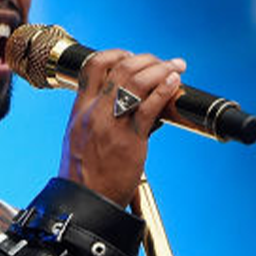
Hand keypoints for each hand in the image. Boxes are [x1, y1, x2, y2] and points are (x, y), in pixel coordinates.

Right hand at [60, 49, 184, 205]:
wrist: (86, 202)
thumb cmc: (85, 176)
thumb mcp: (79, 138)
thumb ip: (97, 117)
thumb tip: (121, 104)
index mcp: (79, 109)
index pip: (92, 66)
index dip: (115, 54)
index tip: (132, 57)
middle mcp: (94, 111)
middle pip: (120, 68)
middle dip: (147, 59)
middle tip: (164, 62)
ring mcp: (111, 124)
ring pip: (136, 81)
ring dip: (161, 69)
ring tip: (176, 67)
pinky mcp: (130, 139)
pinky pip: (150, 106)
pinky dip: (165, 90)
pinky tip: (174, 84)